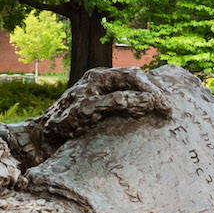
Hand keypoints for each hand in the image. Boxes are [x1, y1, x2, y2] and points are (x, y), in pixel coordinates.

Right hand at [42, 67, 171, 140]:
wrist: (43, 137)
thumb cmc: (76, 123)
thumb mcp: (103, 110)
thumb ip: (126, 105)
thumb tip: (154, 104)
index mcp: (102, 78)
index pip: (134, 75)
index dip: (155, 86)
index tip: (169, 103)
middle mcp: (95, 79)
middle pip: (132, 75)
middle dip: (154, 89)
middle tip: (168, 108)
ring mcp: (86, 91)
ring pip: (121, 84)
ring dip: (144, 94)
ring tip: (159, 106)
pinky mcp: (78, 109)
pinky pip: (104, 102)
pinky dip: (122, 102)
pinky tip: (134, 106)